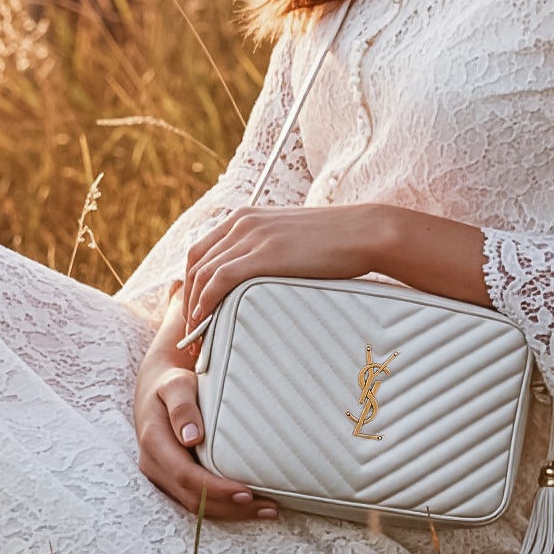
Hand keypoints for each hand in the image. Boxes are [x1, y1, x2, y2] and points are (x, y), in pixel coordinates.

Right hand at [134, 312, 274, 522]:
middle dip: (230, 507)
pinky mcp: (174, 481)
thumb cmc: (170, 385)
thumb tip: (191, 437)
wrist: (155, 391)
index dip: (216, 489)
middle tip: (266, 506)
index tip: (245, 493)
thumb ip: (182, 406)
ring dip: (231, 511)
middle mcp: (155, 465)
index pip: (186, 475)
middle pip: (194, 498)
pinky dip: (225, 506)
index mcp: (154, 442)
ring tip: (266, 509)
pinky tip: (249, 505)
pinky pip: (199, 500)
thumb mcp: (175, 386)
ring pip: (197, 505)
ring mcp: (163, 476)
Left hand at [163, 202, 399, 352]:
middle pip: (196, 264)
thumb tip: (258, 279)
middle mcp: (242, 223)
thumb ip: (267, 251)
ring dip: (193, 307)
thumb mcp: (290, 240)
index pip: (201, 251)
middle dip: (188, 299)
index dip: (191, 283)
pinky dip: (206, 302)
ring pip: (203, 274)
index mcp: (245, 218)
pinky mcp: (264, 253)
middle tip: (191, 330)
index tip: (193, 310)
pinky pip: (220, 280)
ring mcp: (251, 236)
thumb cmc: (336, 242)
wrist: (365, 232)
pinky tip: (204, 322)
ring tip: (196, 335)